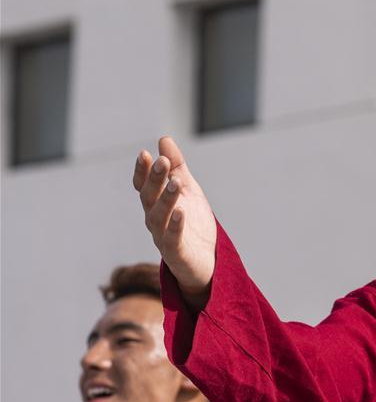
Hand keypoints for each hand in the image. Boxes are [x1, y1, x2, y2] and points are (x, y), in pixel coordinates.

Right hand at [133, 137, 216, 305]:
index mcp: (156, 204)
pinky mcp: (176, 254)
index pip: (144, 186)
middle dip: (155, 179)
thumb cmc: (194, 224)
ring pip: (159, 217)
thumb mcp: (189, 191)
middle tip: (163, 162)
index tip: (146, 153)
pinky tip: (181, 213)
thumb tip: (164, 139)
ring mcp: (163, 238)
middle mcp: (155, 220)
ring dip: (167, 199)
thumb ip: (177, 167)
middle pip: (150, 198)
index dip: (143, 171)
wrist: (207, 262)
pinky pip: (173, 239)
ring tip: (176, 182)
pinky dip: (176, 226)